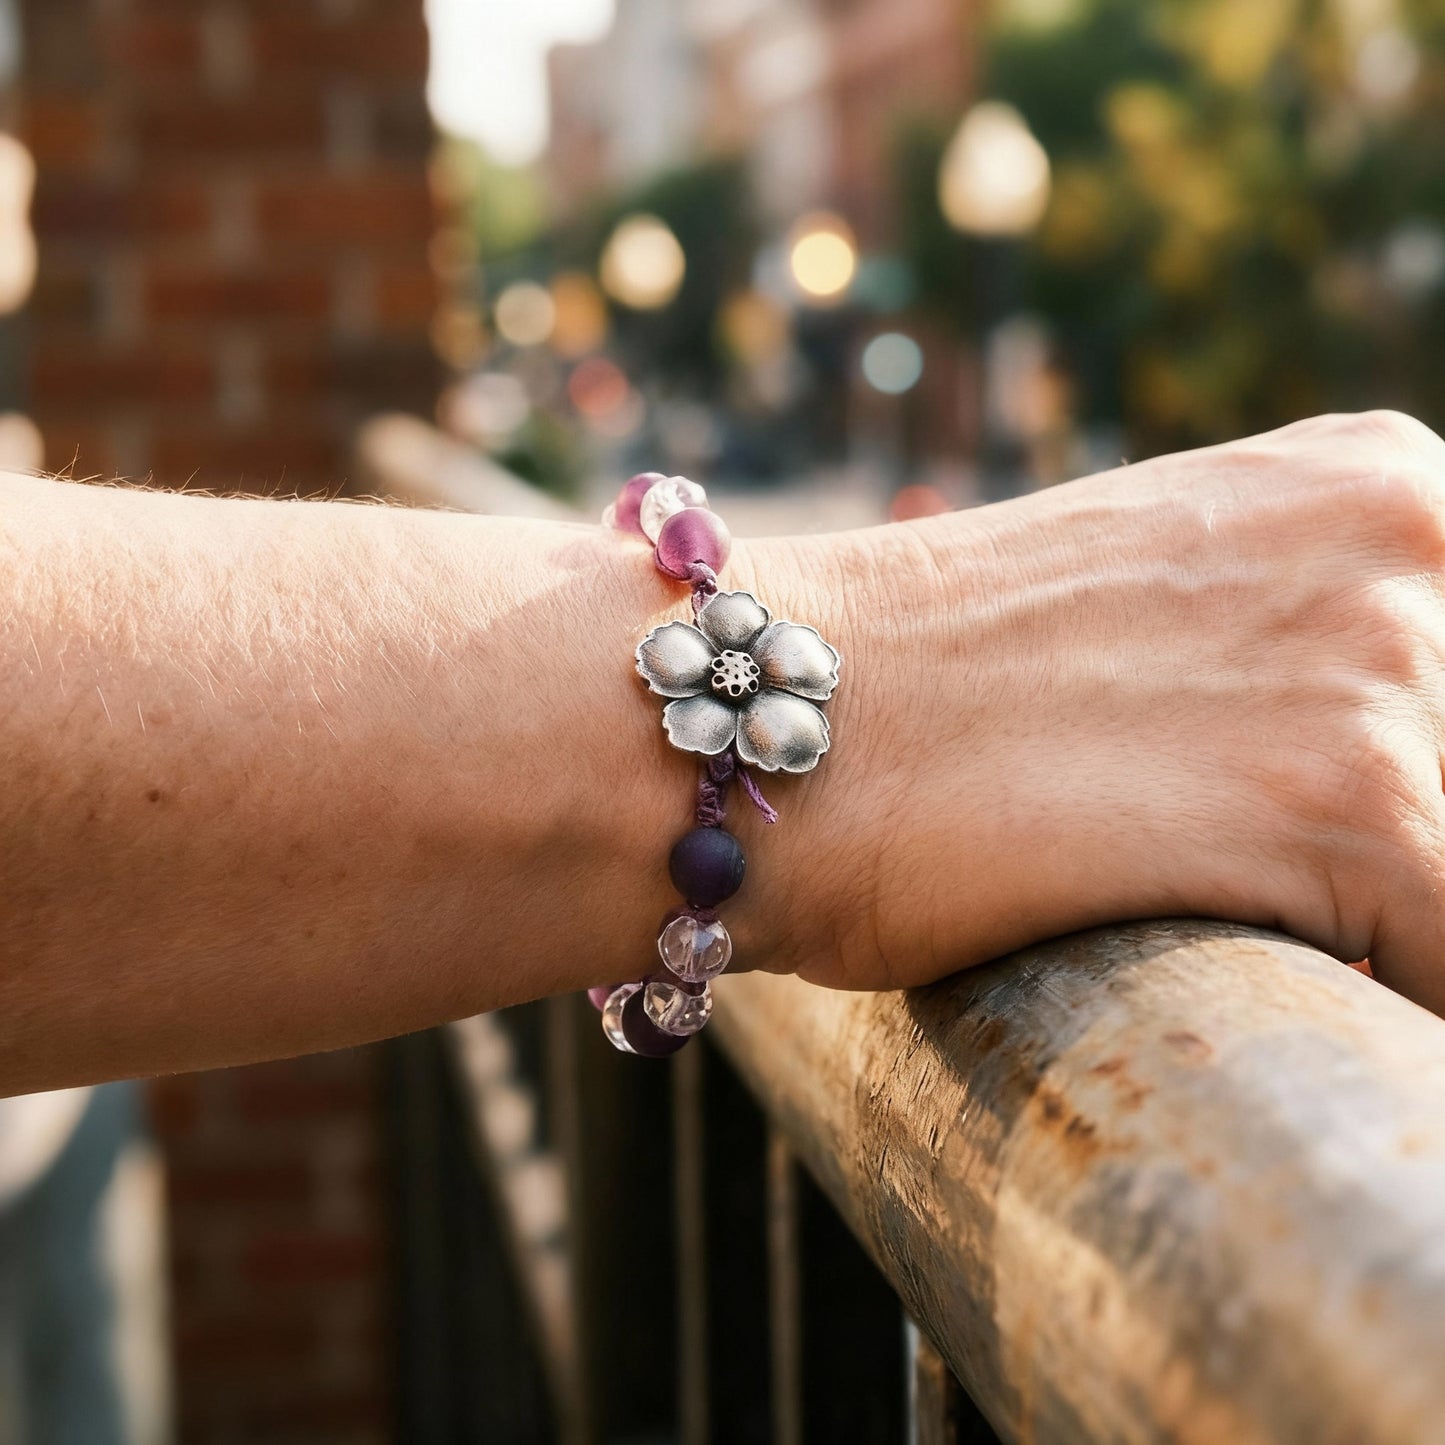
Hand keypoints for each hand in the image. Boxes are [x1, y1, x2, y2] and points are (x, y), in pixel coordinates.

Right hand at [733, 412, 1444, 1015]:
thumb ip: (1307, 652)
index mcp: (1384, 482)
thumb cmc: (939, 692)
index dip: (1417, 788)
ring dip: (1390, 928)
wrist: (783, 721)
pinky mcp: (1362, 806)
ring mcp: (1392, 661)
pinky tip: (1276, 988)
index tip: (1362, 855)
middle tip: (1291, 894)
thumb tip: (1375, 759)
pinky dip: (1389, 1001)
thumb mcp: (1173, 610)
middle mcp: (1415, 538)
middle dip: (1407, 855)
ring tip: (1245, 931)